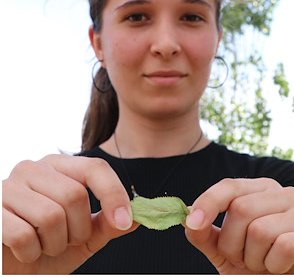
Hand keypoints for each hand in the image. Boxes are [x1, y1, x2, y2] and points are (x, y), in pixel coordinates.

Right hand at [2, 154, 137, 273]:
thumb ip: (109, 224)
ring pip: (50, 216)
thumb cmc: (46, 247)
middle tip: (67, 241)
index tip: (125, 222)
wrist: (11, 269)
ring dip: (54, 244)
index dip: (114, 195)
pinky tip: (24, 252)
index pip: (95, 167)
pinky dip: (30, 252)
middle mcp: (31, 168)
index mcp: (59, 166)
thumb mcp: (85, 237)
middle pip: (74, 195)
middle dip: (78, 230)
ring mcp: (6, 187)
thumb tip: (140, 215)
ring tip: (44, 246)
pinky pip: (22, 234)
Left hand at [184, 178, 293, 273]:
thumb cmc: (260, 266)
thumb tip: (188, 216)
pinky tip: (283, 267)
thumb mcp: (225, 251)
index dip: (208, 202)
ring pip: (260, 230)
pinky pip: (284, 246)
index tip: (193, 223)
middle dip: (233, 243)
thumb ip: (205, 234)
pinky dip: (275, 265)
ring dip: (255, 258)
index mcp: (263, 191)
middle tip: (243, 258)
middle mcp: (286, 195)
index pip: (230, 186)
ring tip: (265, 263)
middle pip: (242, 209)